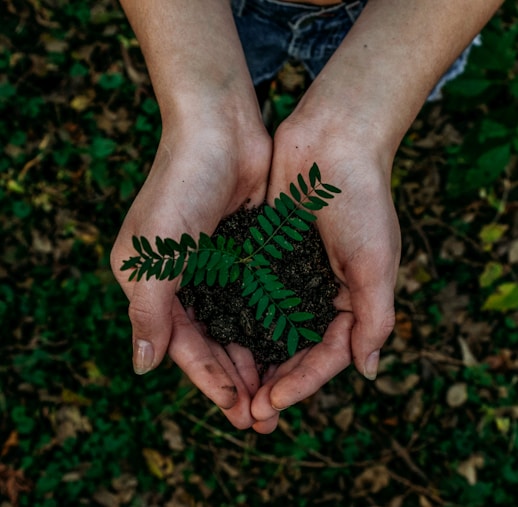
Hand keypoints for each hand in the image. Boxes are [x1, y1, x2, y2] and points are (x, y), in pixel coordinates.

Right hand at [111, 112, 271, 427]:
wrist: (219, 130)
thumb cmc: (180, 187)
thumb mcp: (153, 255)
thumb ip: (148, 312)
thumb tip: (143, 367)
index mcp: (155, 284)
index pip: (183, 346)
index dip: (209, 380)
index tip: (237, 409)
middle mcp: (185, 280)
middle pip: (212, 342)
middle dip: (236, 379)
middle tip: (262, 416)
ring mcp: (218, 267)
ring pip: (238, 326)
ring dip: (256, 359)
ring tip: (278, 392)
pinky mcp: (247, 252)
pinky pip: (258, 298)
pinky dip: (270, 325)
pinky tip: (288, 348)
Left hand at [250, 101, 400, 432]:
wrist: (332, 141)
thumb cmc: (362, 200)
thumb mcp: (377, 262)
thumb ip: (375, 318)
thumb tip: (367, 371)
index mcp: (350, 300)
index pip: (325, 355)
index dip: (301, 383)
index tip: (271, 403)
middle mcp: (318, 292)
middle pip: (293, 350)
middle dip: (272, 382)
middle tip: (247, 414)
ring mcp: (289, 274)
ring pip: (267, 328)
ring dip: (251, 359)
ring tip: (229, 390)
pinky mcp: (264, 254)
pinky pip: (249, 294)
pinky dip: (236, 319)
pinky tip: (217, 340)